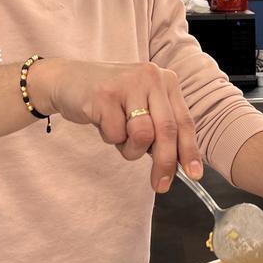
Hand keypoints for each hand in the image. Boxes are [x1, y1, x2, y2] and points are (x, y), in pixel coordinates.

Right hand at [29, 59, 202, 192]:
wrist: (67, 80)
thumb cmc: (110, 100)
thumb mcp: (141, 108)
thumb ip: (160, 129)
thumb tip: (179, 164)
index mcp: (166, 81)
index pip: (184, 122)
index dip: (189, 151)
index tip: (194, 175)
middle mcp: (151, 77)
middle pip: (167, 130)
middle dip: (165, 163)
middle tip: (160, 185)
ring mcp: (128, 84)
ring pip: (142, 135)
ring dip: (130, 148)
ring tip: (119, 136)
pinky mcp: (105, 94)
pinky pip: (115, 134)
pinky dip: (110, 137)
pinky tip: (102, 121)